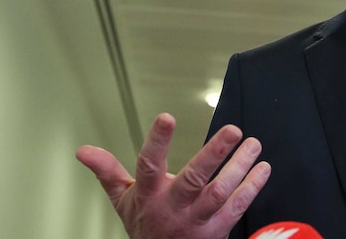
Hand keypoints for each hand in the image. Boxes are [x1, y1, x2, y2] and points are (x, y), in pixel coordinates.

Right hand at [76, 113, 270, 238]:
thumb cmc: (145, 225)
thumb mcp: (123, 199)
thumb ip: (107, 171)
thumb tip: (82, 150)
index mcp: (149, 195)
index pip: (149, 165)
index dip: (158, 141)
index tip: (167, 117)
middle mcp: (173, 207)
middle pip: (194, 179)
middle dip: (214, 154)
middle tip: (233, 130)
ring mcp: (196, 220)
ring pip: (220, 192)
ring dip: (240, 167)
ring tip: (253, 143)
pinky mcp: (216, 230)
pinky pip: (236, 207)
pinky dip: (252, 187)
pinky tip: (263, 168)